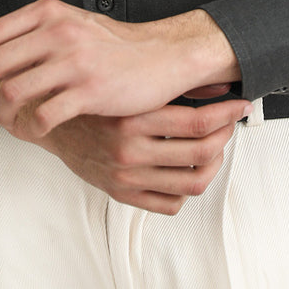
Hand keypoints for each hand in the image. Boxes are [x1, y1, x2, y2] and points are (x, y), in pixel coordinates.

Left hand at [0, 0, 240, 138]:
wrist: (163, 58)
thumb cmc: (113, 47)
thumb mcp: (71, 23)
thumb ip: (34, 33)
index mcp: (47, 13)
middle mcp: (56, 31)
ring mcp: (73, 60)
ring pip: (10, 93)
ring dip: (1, 115)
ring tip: (10, 123)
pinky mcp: (90, 90)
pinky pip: (41, 116)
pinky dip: (28, 130)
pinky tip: (35, 133)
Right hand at [33, 99, 251, 214]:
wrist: (50, 122)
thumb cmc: (91, 101)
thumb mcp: (125, 87)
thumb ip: (165, 87)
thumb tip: (214, 84)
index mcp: (131, 119)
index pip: (196, 123)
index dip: (226, 114)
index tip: (238, 105)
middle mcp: (129, 151)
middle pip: (201, 153)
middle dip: (225, 136)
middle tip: (230, 122)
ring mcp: (126, 177)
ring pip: (192, 182)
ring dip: (213, 164)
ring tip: (215, 147)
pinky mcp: (121, 195)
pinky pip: (169, 204)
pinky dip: (187, 191)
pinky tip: (188, 170)